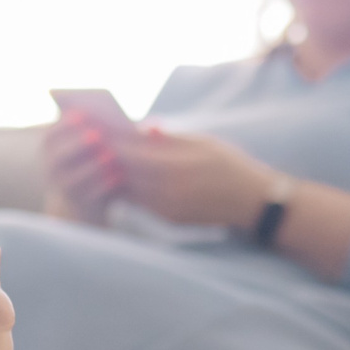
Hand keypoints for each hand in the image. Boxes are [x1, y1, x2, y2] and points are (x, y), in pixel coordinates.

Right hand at [42, 117, 124, 221]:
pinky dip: (104, 186)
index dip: (64, 125)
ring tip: (111, 156)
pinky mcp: (78, 206)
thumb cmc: (91, 165)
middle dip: (78, 144)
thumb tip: (116, 117)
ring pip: (73, 178)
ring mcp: (62, 190)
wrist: (84, 206)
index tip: (82, 115)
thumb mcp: (90, 149)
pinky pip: (88, 196)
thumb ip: (96, 131)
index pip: (50, 136)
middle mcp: (51, 170)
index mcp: (51, 151)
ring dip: (92, 166)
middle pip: (58, 156)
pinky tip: (119, 176)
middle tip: (97, 135)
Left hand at [107, 126, 278, 230]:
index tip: (103, 129)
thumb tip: (142, 130)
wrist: (252, 202)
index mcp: (176, 167)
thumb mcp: (203, 142)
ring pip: (130, 190)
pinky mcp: (169, 219)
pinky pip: (142, 202)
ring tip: (109, 159)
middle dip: (112, 157)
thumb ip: (170, 139)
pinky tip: (128, 177)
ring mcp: (167, 208)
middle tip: (98, 143)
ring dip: (119, 175)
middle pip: (126, 173)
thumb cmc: (230, 165)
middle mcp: (168, 191)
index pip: (133, 153)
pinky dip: (132, 189)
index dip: (115, 141)